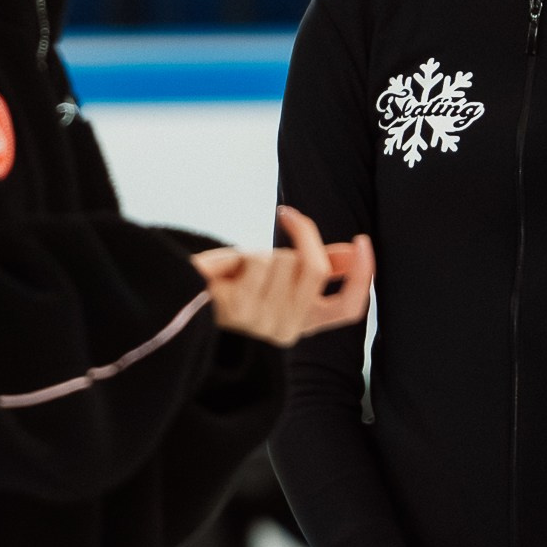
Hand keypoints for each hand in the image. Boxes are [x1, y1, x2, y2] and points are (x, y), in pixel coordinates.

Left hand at [189, 206, 372, 347]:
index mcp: (304, 323)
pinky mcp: (240, 309)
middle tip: (288, 217)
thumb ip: (321, 267)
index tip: (361, 240)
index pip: (349, 308)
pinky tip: (227, 271)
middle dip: (304, 235)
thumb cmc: (236, 286)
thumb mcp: (282, 279)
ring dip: (264, 251)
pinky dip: (242, 255)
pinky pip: (258, 261)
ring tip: (242, 267)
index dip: (363, 273)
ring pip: (284, 260)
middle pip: (315, 268)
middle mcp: (288, 329)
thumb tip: (354, 252)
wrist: (183, 303)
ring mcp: (264, 322)